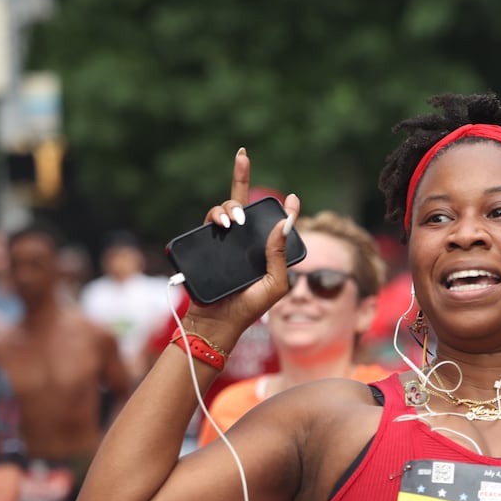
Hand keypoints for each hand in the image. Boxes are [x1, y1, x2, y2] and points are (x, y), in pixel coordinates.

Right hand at [188, 149, 301, 346]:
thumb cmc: (249, 307)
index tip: (293, 198)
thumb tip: (284, 224)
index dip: (286, 209)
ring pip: (226, 209)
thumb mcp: (275, 284)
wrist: (216, 321)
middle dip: (241, 179)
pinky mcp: (207, 245)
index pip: (276, 225)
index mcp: (266, 253)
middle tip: (245, 180)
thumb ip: (281, 256)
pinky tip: (224, 224)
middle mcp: (245, 243)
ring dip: (230, 205)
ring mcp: (226, 242)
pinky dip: (216, 216)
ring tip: (235, 220)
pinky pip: (210, 221)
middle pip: (245, 205)